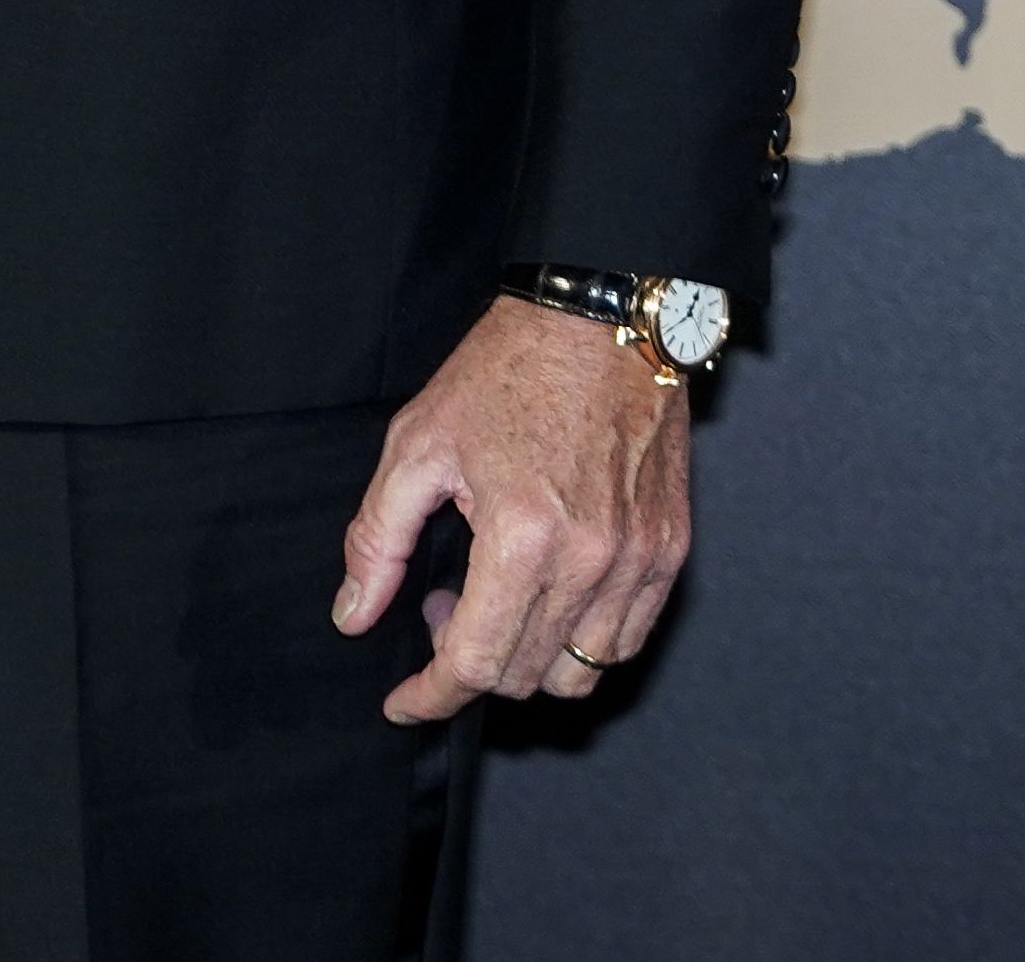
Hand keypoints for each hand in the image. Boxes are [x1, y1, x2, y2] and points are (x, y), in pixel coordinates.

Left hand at [332, 296, 689, 722]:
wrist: (601, 321)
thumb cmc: (505, 371)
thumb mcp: (417, 444)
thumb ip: (379, 540)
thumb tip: (354, 616)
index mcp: (523, 536)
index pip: (476, 663)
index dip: (431, 696)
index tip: (404, 702)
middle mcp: (592, 561)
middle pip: (525, 676)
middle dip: (469, 665)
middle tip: (442, 606)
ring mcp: (640, 561)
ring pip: (580, 673)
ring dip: (527, 660)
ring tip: (495, 597)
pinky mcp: (670, 551)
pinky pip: (625, 638)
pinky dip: (579, 639)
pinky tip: (545, 591)